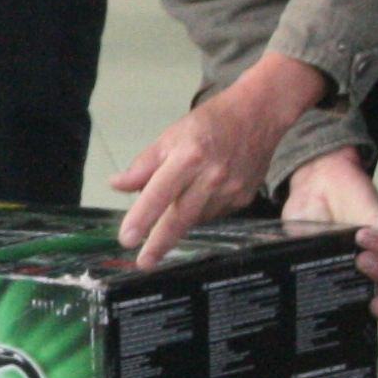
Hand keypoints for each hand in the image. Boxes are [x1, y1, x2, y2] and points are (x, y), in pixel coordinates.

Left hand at [111, 53, 327, 263]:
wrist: (259, 114)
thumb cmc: (210, 122)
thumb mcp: (171, 135)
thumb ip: (144, 164)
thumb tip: (117, 185)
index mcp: (189, 156)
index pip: (159, 192)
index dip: (142, 217)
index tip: (127, 239)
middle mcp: (212, 176)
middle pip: (180, 217)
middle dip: (159, 243)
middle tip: (143, 263)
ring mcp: (231, 191)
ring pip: (196, 218)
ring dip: (179, 220)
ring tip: (176, 202)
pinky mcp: (244, 200)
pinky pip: (213, 215)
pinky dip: (200, 212)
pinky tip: (201, 195)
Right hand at [279, 148, 377, 322]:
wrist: (316, 180)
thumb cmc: (303, 217)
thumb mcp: (290, 242)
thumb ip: (284, 258)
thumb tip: (264, 273)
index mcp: (340, 281)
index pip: (357, 311)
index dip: (359, 322)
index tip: (350, 323)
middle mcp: (362, 272)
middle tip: (373, 302)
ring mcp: (374, 252)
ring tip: (361, 259)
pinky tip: (362, 235)